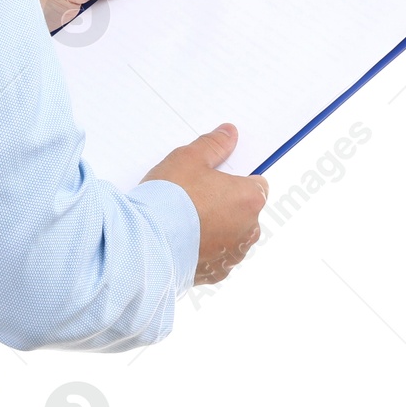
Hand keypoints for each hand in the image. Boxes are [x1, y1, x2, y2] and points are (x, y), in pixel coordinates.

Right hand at [144, 124, 266, 284]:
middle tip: (195, 194)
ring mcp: (234, 255)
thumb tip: (230, 133)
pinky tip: (182, 238)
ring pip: (231, 234)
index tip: (215, 176)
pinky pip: (216, 255)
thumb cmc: (171, 198)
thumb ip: (213, 145)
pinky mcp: (217, 273)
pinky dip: (204, 247)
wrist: (148, 242)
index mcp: (250, 199)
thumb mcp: (189, 159)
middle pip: (244, 210)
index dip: (236, 177)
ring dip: (216, 226)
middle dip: (225, 202)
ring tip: (184, 218)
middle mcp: (249, 230)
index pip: (257, 183)